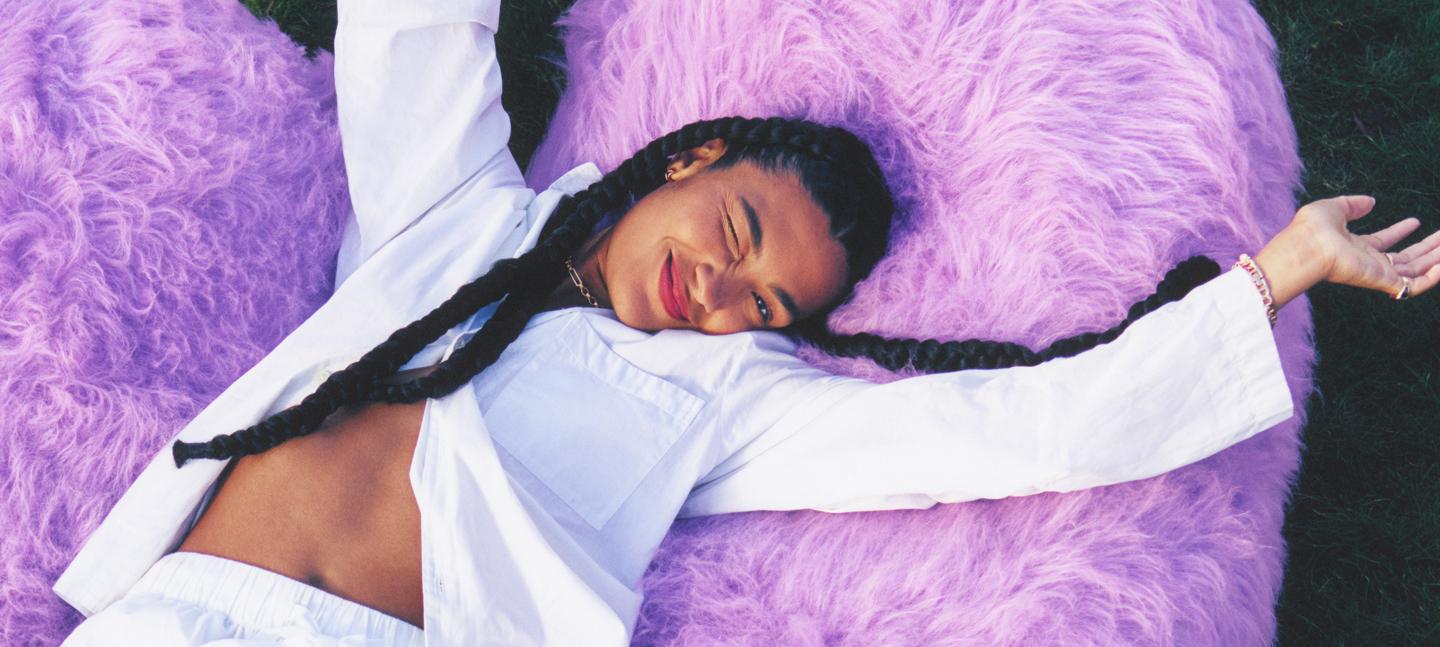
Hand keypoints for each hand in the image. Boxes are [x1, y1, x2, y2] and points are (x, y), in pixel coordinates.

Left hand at [1296, 195, 1439, 299]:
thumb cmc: (1313, 228)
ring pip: (1415, 269)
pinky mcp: (1384, 282)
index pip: (1382, 241)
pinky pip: (1415, 285)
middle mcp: (1368, 262)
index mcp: (1354, 247)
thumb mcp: (1334, 208)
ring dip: (1436, 258)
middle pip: (1404, 257)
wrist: (1308, 246)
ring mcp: (1377, 273)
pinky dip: (1434, 277)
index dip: (1399, 231)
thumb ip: (1352, 204)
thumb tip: (1371, 201)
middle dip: (1426, 247)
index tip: (1415, 221)